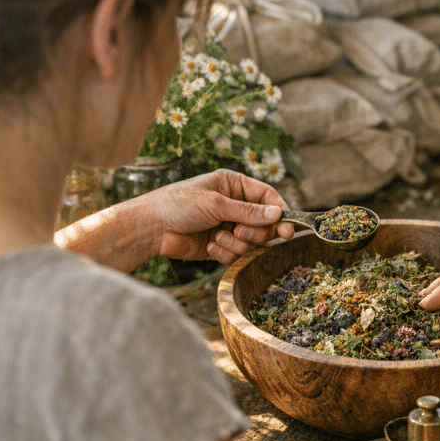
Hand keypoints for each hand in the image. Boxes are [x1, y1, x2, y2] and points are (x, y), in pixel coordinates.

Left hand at [144, 169, 294, 265]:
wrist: (152, 229)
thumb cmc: (179, 205)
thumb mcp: (216, 204)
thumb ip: (248, 212)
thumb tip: (278, 214)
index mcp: (234, 186)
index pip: (267, 197)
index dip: (280, 212)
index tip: (287, 229)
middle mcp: (234, 206)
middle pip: (265, 223)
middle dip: (255, 232)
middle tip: (243, 234)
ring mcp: (228, 226)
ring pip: (252, 242)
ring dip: (237, 243)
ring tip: (218, 237)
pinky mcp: (221, 246)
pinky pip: (237, 255)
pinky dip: (226, 253)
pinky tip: (210, 246)